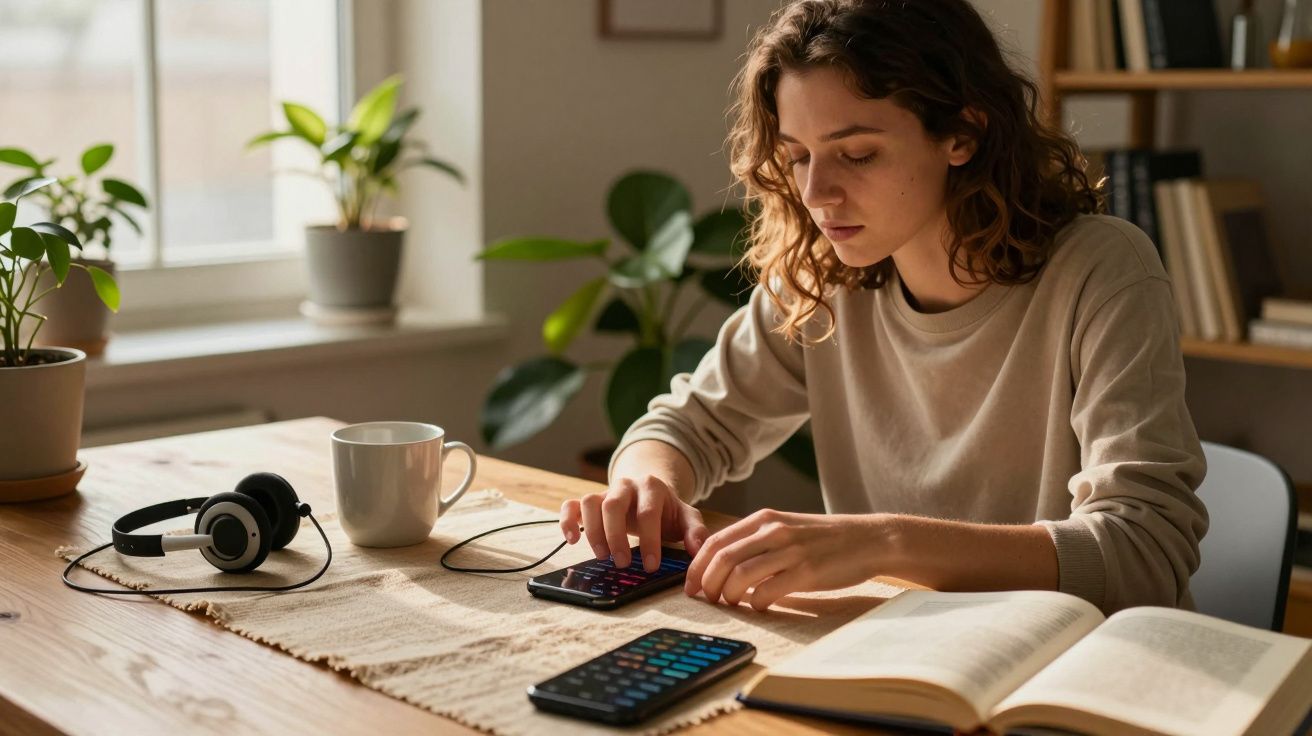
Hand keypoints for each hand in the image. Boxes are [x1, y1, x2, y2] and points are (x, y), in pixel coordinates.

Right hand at [560, 474, 709, 572]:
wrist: (648, 492)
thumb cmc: (667, 510)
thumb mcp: (686, 517)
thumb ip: (696, 531)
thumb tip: (698, 549)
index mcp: (651, 487)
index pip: (648, 512)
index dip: (650, 539)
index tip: (651, 566)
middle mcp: (625, 485)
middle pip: (613, 505)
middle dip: (616, 536)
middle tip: (623, 563)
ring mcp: (604, 492)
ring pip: (589, 503)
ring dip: (592, 531)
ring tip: (603, 556)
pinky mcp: (589, 502)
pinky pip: (570, 505)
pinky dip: (566, 521)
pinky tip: (572, 540)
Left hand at [684, 509, 884, 610]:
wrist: (869, 539)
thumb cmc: (824, 539)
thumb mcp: (786, 527)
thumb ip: (756, 540)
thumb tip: (722, 566)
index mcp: (764, 518)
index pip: (715, 541)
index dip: (696, 566)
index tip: (691, 586)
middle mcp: (773, 530)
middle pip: (722, 558)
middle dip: (706, 583)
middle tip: (705, 600)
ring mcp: (791, 550)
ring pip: (740, 575)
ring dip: (728, 596)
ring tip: (730, 605)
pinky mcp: (807, 572)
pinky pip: (767, 591)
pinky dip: (755, 603)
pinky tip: (758, 607)